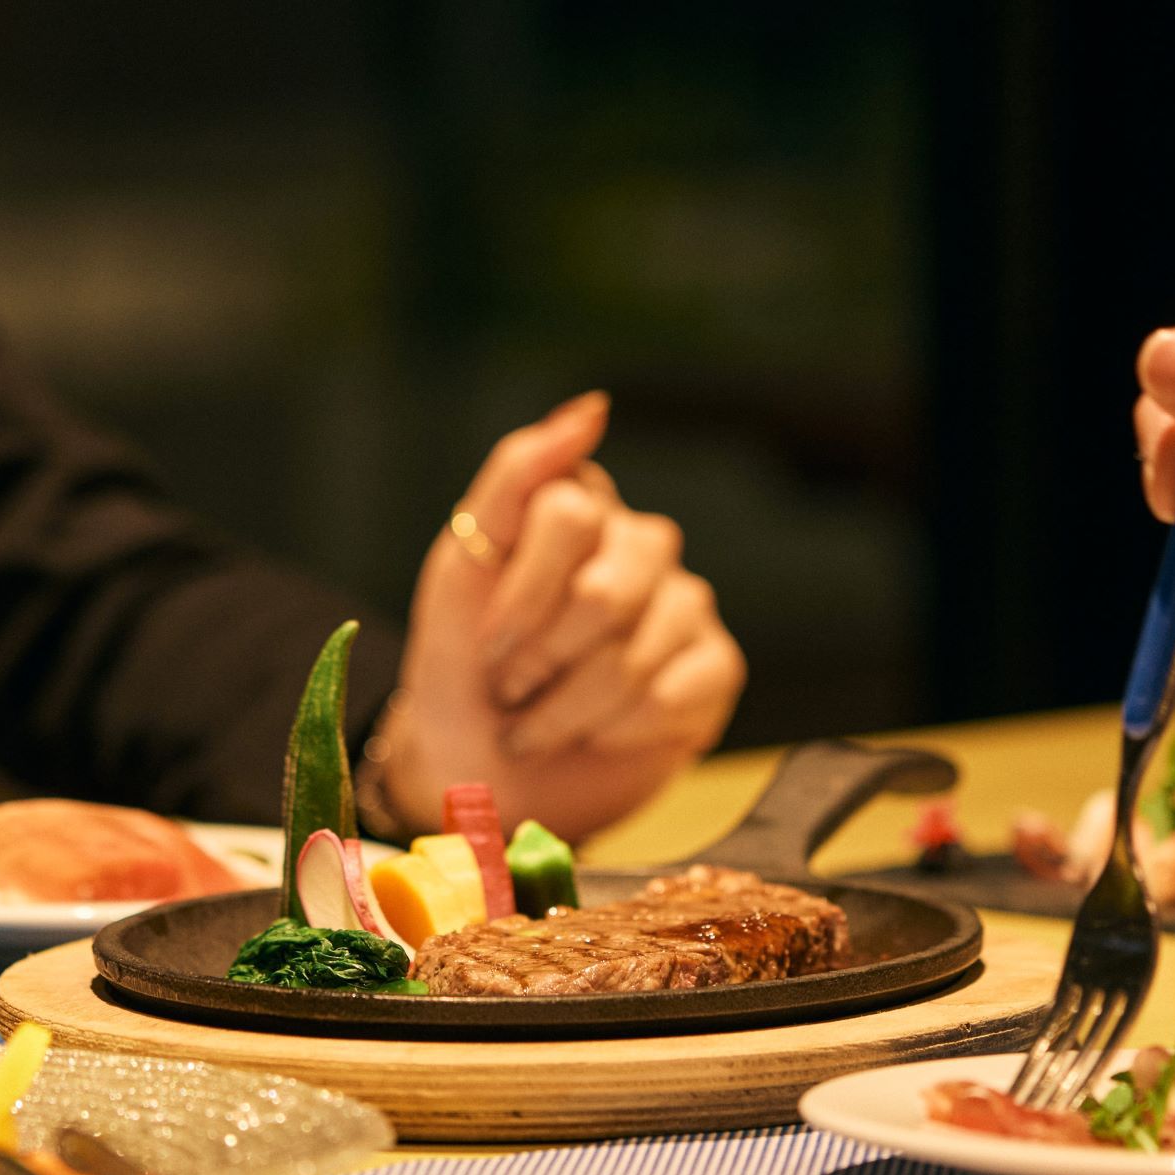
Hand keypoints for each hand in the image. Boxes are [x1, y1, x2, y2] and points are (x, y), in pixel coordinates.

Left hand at [382, 392, 745, 840]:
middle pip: (607, 591)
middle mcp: (640, 545)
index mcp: (581, 507)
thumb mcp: (463, 562)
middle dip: (543, 656)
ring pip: (637, 652)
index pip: (568, 515)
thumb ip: (517, 474)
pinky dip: (618, 729)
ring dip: (567, 707)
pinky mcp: (712, 671)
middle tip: (511, 688)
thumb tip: (595, 408)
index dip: (521, 594)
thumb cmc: (462, 662)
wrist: (476, 766)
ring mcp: (684, 606)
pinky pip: (677, 694)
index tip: (488, 642)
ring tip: (536, 724)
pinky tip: (594, 734)